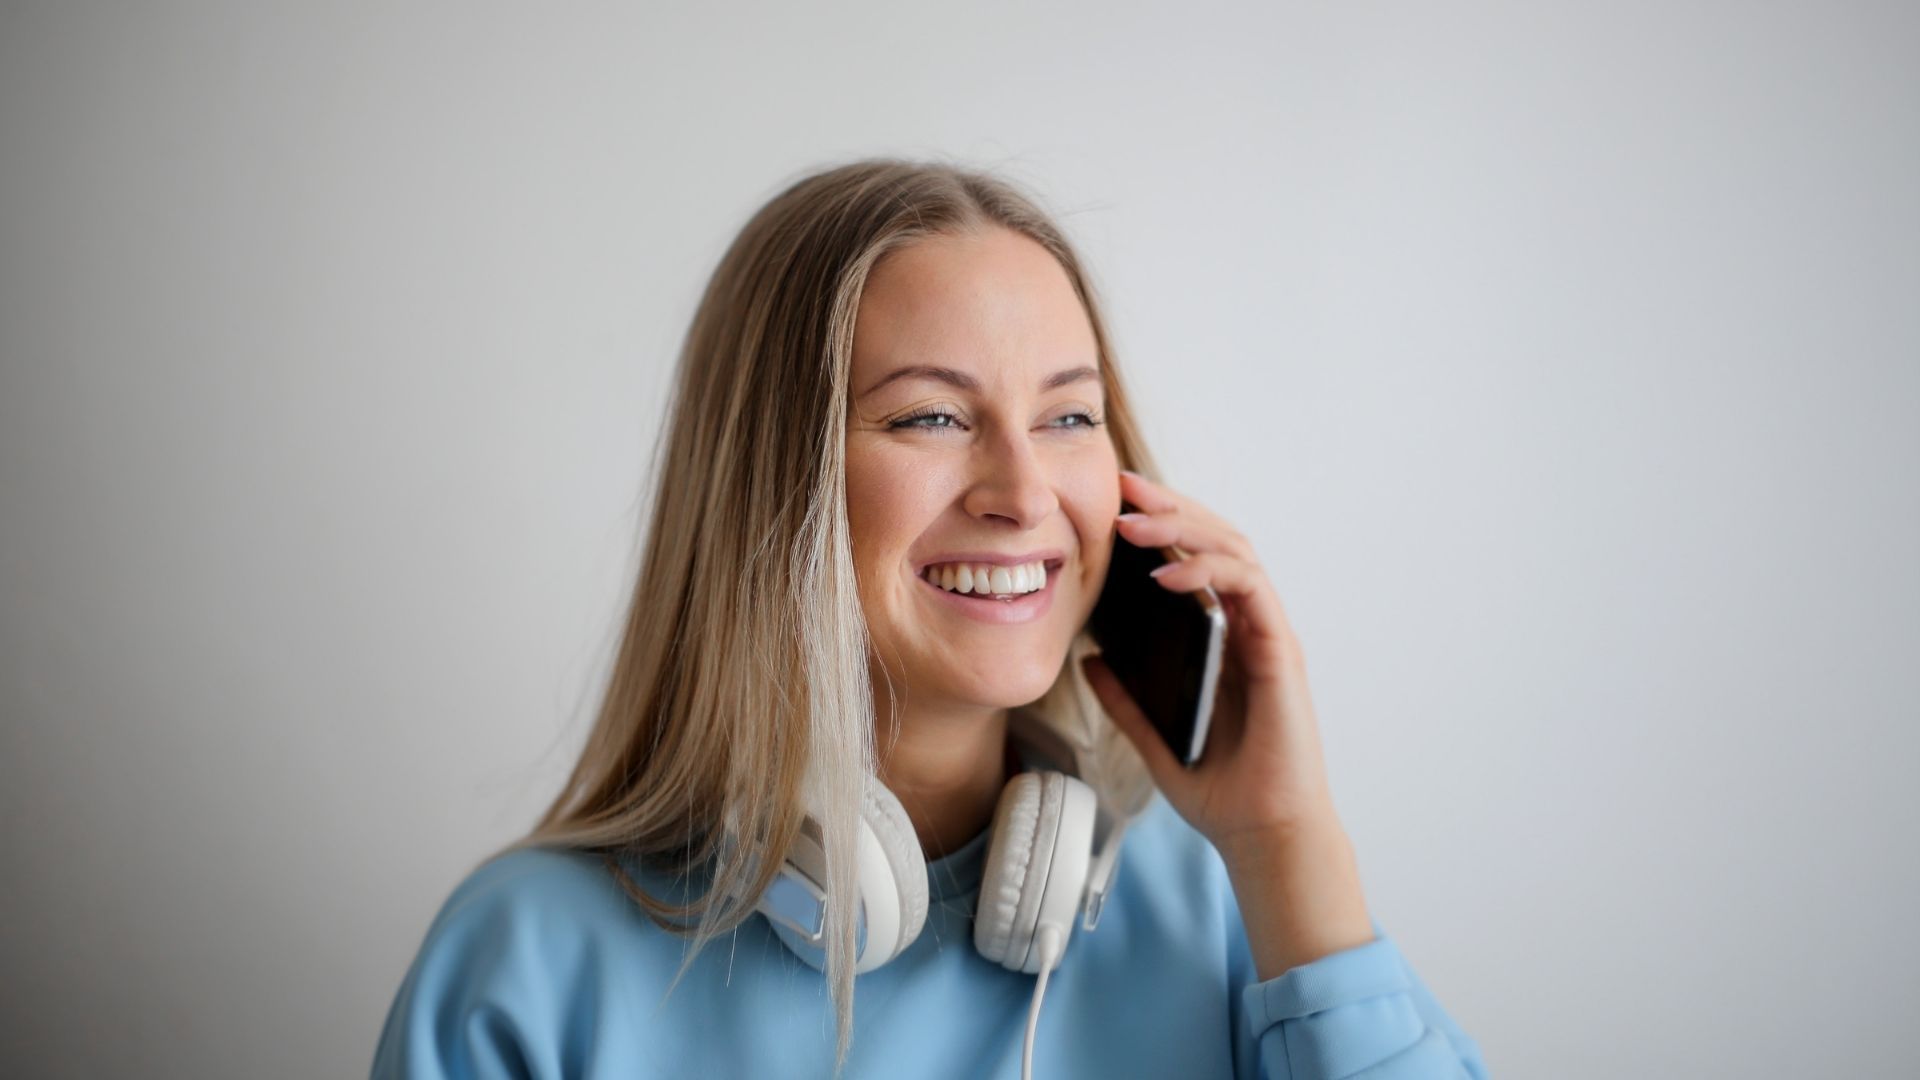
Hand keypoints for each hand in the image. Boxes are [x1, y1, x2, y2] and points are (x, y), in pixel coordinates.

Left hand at [1081, 470, 1343, 859]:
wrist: (1262, 834)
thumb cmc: (1221, 790)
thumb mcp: (1154, 737)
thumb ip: (1126, 697)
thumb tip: (1090, 657)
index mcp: (1223, 639)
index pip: (1195, 559)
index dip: (1160, 525)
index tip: (1113, 503)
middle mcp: (1249, 628)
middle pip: (1216, 540)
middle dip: (1169, 506)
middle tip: (1121, 486)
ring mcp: (1268, 635)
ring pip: (1235, 551)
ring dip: (1184, 527)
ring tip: (1132, 520)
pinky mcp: (1280, 651)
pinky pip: (1248, 590)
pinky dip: (1208, 572)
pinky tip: (1166, 572)